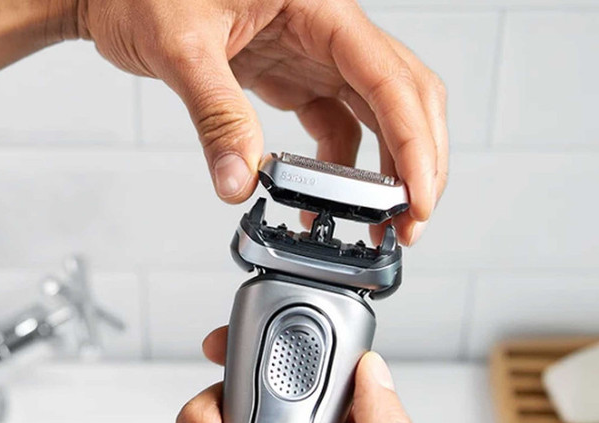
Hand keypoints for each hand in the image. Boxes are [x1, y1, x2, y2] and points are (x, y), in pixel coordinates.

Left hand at [70, 0, 448, 243]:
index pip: (389, 80)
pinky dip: (338, 171)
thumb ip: (217, 115)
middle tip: (410, 222)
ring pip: (379, 116)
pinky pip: (336, 129)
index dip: (413, 145)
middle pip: (405, 98)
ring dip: (386, 173)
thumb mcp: (180, 45)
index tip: (416, 199)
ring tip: (379, 224)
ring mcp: (315, 56)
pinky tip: (321, 202)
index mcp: (318, 8)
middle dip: (418, 163)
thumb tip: (240, 182)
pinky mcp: (296, 79)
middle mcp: (328, 32)